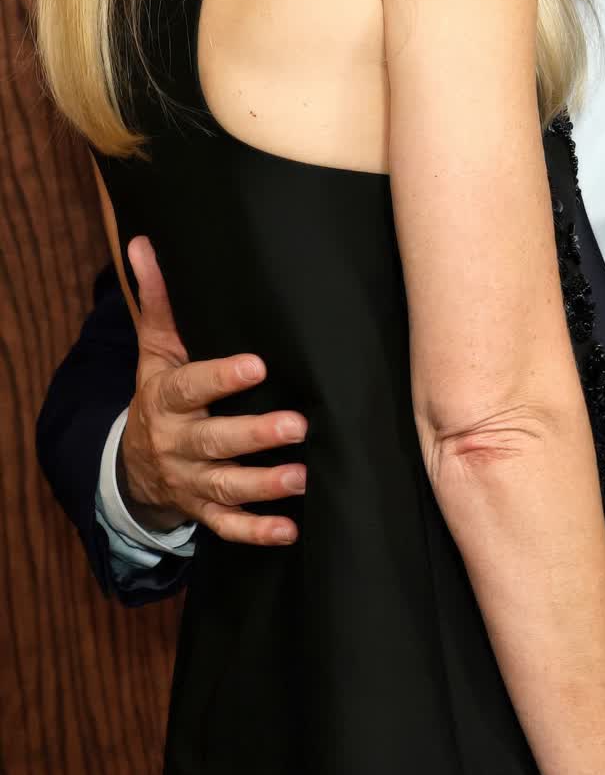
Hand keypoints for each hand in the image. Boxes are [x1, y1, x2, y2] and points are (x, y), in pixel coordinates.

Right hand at [117, 236, 307, 544]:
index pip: (192, 387)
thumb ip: (158, 302)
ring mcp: (188, 481)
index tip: (258, 365)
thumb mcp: (154, 351)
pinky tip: (290, 530)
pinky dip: (256, 532)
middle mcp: (176, 442)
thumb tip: (144, 242)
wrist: (132, 465)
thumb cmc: (161, 394)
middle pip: (214, 441)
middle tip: (298, 425)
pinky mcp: (202, 511)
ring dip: (263, 484)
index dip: (221, 377)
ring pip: (224, 486)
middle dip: (254, 435)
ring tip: (302, 477)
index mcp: (166, 398)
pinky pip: (226, 527)